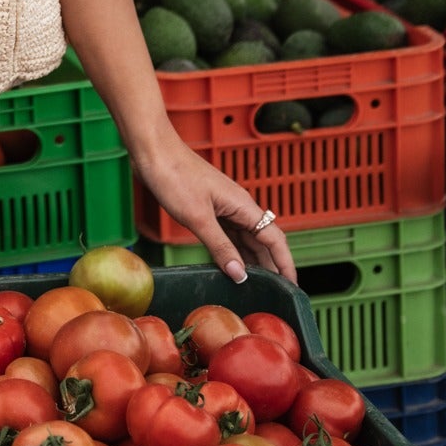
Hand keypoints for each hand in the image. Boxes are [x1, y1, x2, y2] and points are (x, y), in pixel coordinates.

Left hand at [132, 133, 297, 285]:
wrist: (152, 151)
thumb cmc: (174, 175)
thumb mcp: (198, 218)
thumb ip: (220, 247)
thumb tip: (240, 274)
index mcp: (243, 205)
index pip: (275, 239)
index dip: (285, 263)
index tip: (292, 286)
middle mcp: (238, 206)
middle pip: (262, 241)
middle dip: (270, 266)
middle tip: (273, 293)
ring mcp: (223, 206)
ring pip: (244, 238)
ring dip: (250, 260)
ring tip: (254, 285)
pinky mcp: (208, 207)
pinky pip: (227, 233)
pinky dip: (231, 250)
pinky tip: (229, 264)